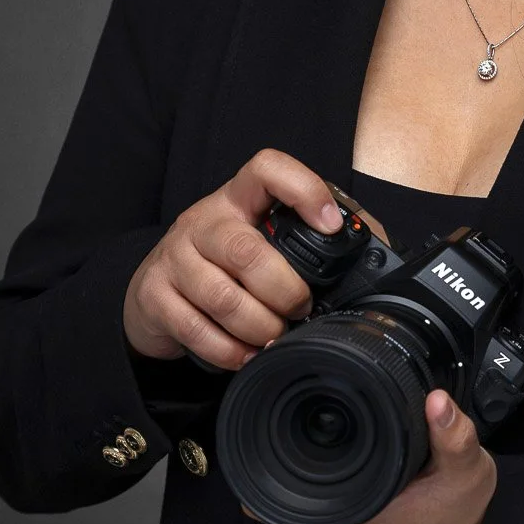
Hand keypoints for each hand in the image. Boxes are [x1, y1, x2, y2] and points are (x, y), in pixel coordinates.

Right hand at [123, 148, 344, 369]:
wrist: (153, 294)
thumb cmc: (224, 266)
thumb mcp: (262, 240)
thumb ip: (310, 239)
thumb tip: (371, 245)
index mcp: (238, 200)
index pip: (266, 169)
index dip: (303, 189)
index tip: (331, 225)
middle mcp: (203, 221)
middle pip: (247, 251)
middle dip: (285, 291)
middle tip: (300, 309)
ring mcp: (173, 257)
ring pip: (223, 298)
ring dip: (261, 327)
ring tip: (275, 336)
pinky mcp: (153, 296)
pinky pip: (198, 330)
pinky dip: (230, 351)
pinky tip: (246, 354)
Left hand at [242, 388, 497, 523]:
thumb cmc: (464, 509)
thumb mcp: (466, 470)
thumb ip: (453, 436)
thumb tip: (436, 401)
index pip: (278, 484)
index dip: (272, 440)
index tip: (276, 398)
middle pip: (273, 480)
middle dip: (278, 437)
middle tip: (290, 388)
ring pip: (284, 485)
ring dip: (290, 450)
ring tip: (300, 403)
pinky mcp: (336, 523)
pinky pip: (301, 492)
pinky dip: (305, 464)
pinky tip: (316, 435)